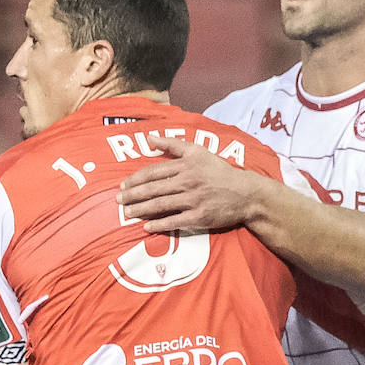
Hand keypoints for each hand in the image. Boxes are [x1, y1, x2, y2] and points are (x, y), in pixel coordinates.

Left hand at [117, 135, 262, 233]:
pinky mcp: (199, 217)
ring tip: (127, 213)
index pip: (153, 172)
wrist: (246, 193)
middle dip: (133, 196)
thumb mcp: (199, 151)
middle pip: (153, 189)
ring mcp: (193, 200)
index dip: (135, 179)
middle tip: (119, 201)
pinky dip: (159, 224)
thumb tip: (149, 138)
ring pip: (160, 204)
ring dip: (141, 209)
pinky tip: (147, 226)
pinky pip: (174, 221)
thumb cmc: (220, 171)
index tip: (123, 186)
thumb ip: (173, 144)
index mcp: (185, 165)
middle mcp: (187, 182)